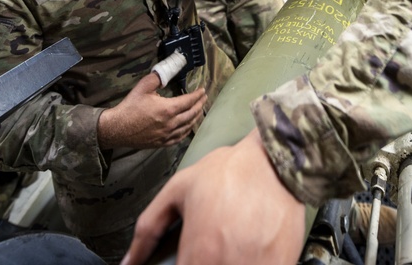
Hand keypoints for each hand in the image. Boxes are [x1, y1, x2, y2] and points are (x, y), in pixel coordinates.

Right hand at [97, 73, 206, 149]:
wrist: (117, 128)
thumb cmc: (130, 107)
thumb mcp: (143, 87)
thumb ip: (158, 78)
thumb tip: (168, 70)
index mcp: (168, 109)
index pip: (189, 101)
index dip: (197, 95)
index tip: (203, 90)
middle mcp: (171, 123)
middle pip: (192, 114)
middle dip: (200, 105)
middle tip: (204, 99)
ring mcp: (167, 135)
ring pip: (188, 127)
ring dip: (196, 118)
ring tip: (200, 111)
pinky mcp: (162, 142)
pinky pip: (179, 138)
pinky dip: (187, 131)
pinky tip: (188, 127)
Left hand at [121, 130, 305, 264]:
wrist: (277, 158)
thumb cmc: (229, 172)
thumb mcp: (179, 189)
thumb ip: (148, 228)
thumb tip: (128, 262)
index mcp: (200, 255)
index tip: (188, 257)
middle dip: (206, 264)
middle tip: (211, 250)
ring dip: (230, 263)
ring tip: (231, 247)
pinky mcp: (283, 264)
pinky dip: (254, 262)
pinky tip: (250, 250)